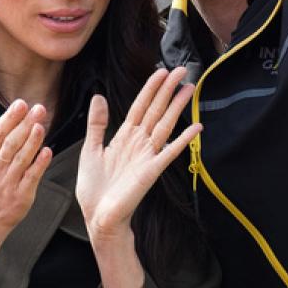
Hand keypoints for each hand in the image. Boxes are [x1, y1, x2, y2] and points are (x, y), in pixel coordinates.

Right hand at [0, 97, 52, 239]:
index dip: (10, 118)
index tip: (21, 104)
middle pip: (10, 143)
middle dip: (24, 125)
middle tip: (38, 109)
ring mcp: (9, 181)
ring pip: (21, 159)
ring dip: (31, 142)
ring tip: (41, 126)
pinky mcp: (22, 194)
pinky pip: (31, 178)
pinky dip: (39, 165)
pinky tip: (47, 152)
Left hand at [76, 67, 199, 241]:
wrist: (97, 217)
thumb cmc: (94, 188)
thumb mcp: (90, 150)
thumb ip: (97, 124)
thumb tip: (99, 96)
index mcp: (124, 137)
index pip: (140, 106)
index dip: (150, 89)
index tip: (161, 72)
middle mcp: (139, 143)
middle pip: (156, 110)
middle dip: (168, 90)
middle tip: (181, 70)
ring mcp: (147, 155)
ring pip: (165, 124)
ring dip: (177, 106)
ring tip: (189, 88)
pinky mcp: (152, 170)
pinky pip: (170, 151)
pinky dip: (184, 139)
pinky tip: (197, 127)